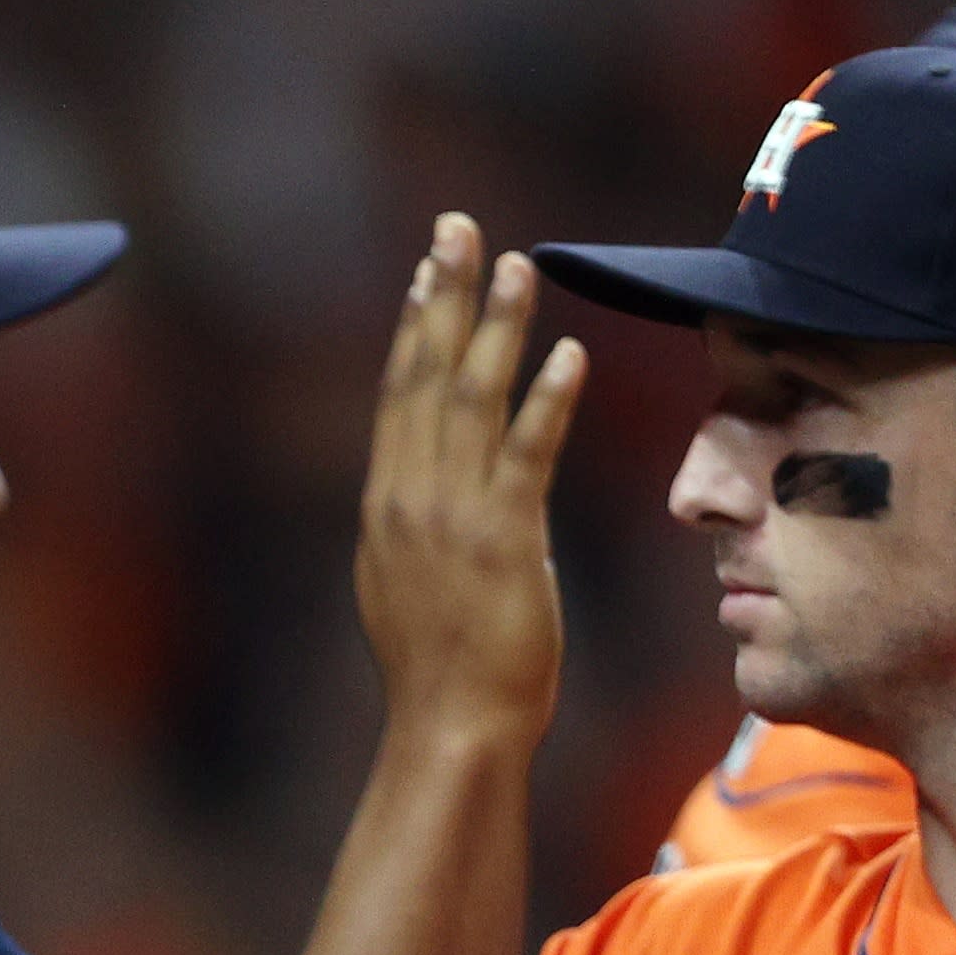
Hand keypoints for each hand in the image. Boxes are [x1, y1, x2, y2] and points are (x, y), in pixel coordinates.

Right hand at [357, 214, 582, 744]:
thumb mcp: (408, 583)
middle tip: (458, 228)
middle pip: (425, 376)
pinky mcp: (503, 541)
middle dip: (444, 296)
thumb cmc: (441, 670)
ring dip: (496, 328)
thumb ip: (418, 527)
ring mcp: (452, 517)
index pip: (399, 395)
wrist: (451, 726)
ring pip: (471, 401)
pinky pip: (526, 456)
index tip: (431, 269)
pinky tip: (568, 354)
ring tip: (519, 264)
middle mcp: (409, 498)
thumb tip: (424, 493)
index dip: (417, 326)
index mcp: (387, 505)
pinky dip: (546, 402)